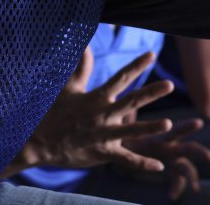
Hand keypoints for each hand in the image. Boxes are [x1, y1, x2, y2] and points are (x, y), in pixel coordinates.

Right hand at [4, 50, 175, 175]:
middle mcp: (103, 115)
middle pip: (131, 101)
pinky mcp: (103, 154)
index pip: (121, 78)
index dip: (136, 65)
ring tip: (169, 124)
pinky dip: (143, 164)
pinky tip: (159, 165)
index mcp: (97, 98)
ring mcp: (104, 135)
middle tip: (169, 84)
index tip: (151, 54)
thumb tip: (85, 44)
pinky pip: (126, 159)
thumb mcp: (69, 88)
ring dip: (150, 127)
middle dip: (151, 93)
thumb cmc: (54, 112)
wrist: (39, 142)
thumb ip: (82, 67)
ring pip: (131, 131)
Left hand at [122, 117, 209, 199]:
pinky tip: (172, 196)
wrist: (126, 152)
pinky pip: (177, 182)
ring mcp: (171, 161)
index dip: (188, 126)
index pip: (178, 130)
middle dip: (200, 152)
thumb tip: (129, 103)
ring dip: (193, 177)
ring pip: (187, 168)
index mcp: (162, 137)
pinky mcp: (168, 173)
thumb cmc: (126, 138)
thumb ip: (129, 118)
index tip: (199, 122)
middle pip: (189, 149)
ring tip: (195, 188)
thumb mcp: (127, 129)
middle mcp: (171, 148)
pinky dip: (177, 189)